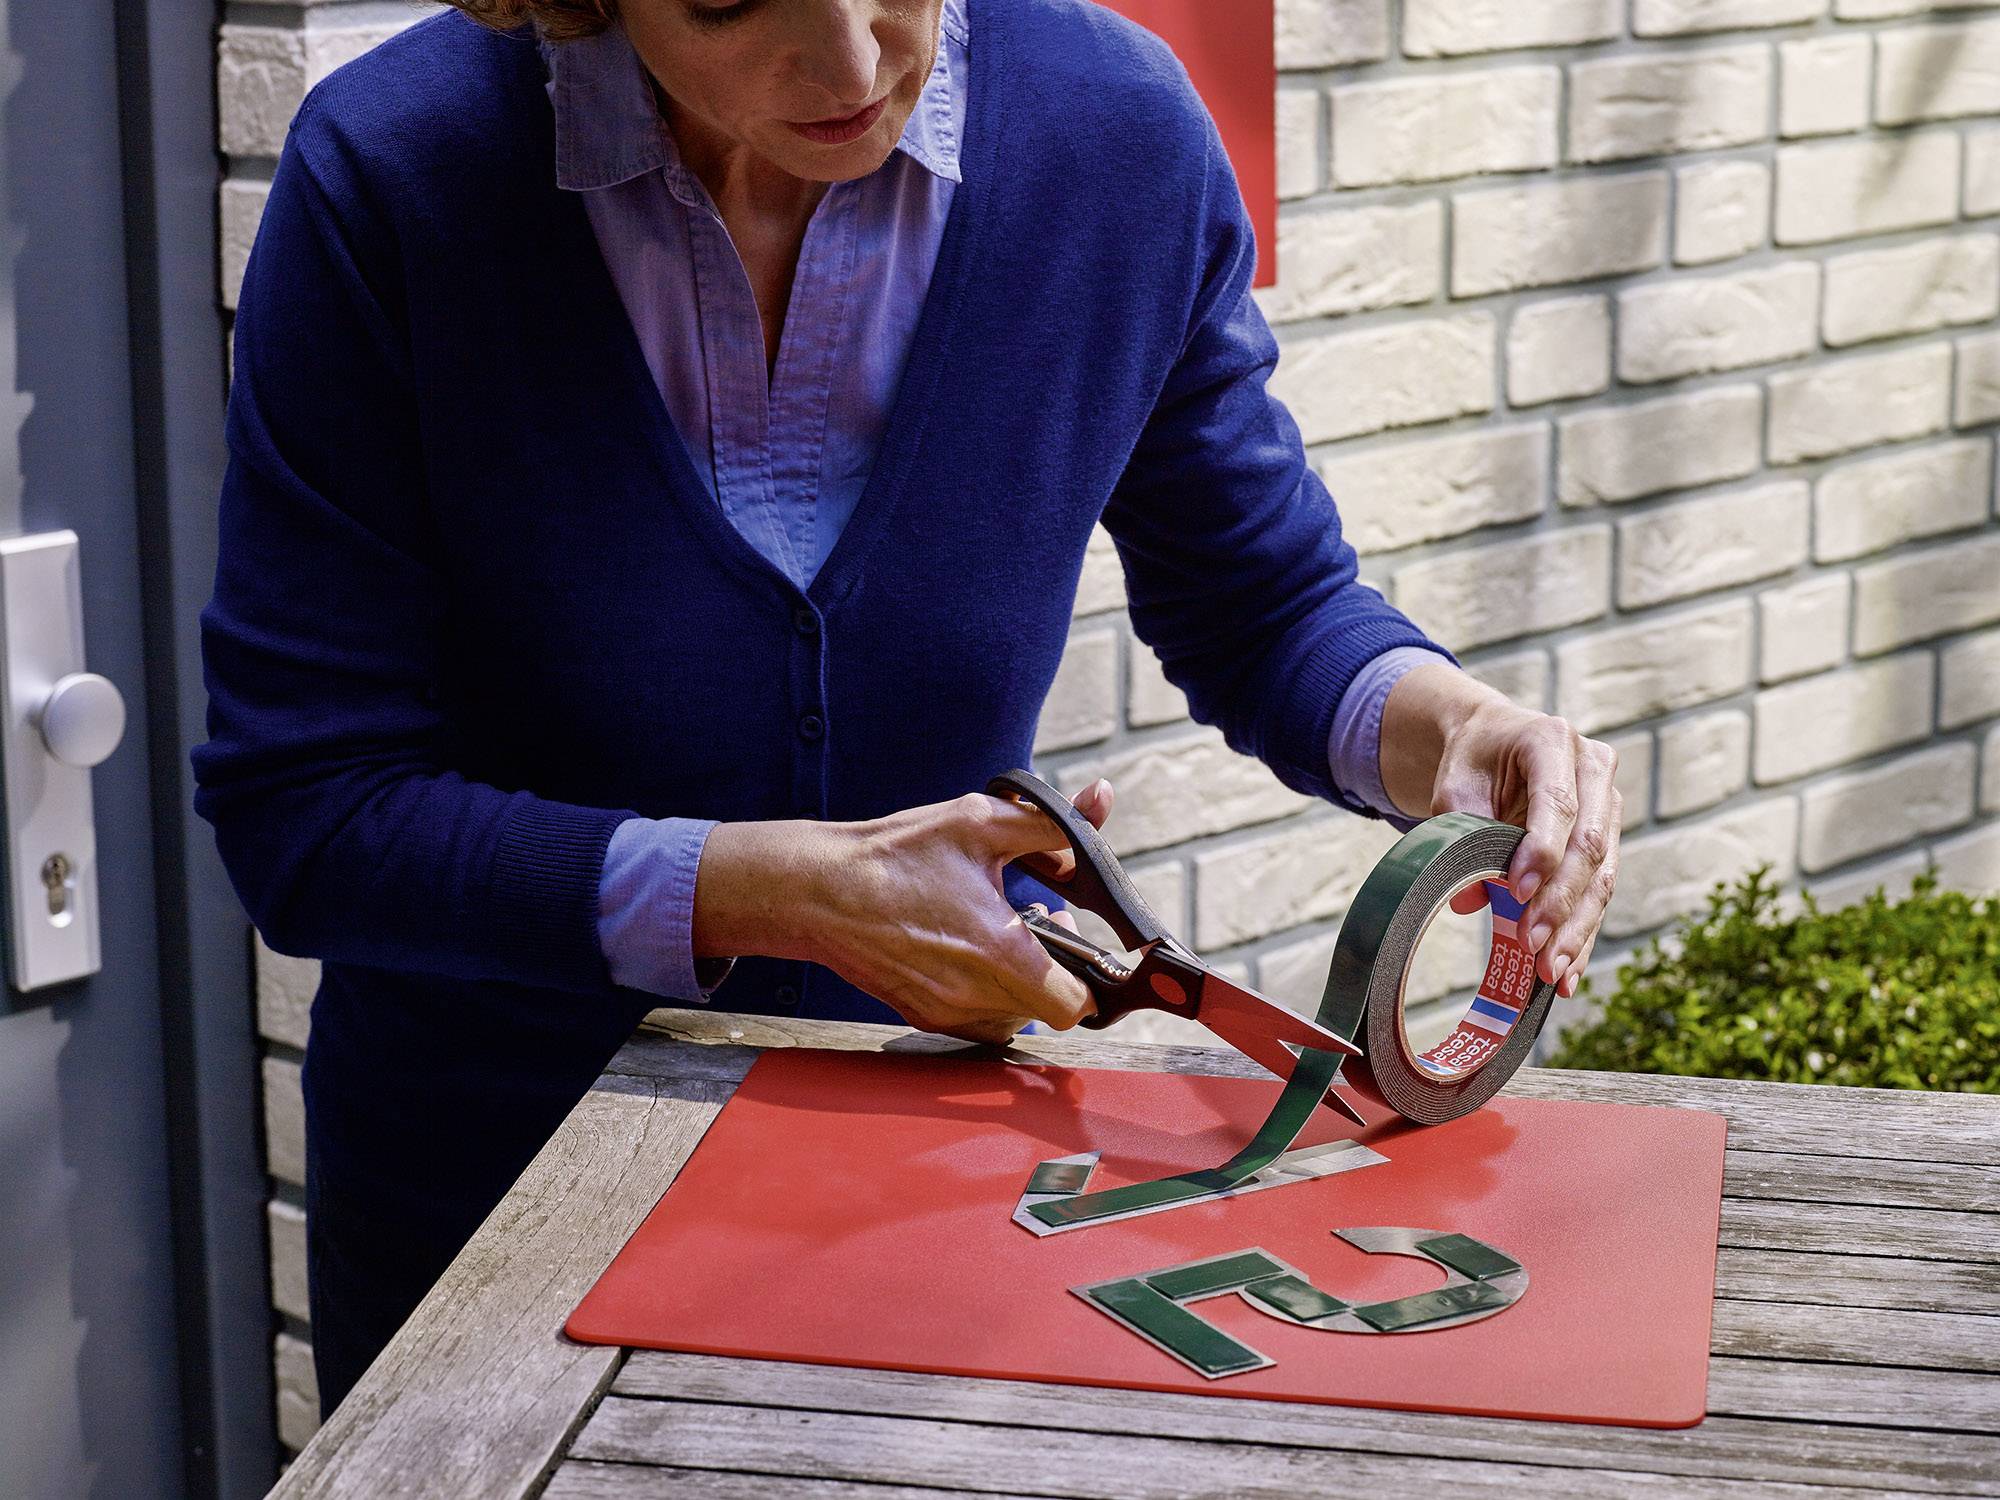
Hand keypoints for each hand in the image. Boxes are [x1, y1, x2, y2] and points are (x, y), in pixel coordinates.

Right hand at [692, 780, 1115, 1045]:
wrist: (819, 889)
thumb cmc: (897, 854)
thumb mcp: (979, 822)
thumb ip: (1050, 826)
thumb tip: (1094, 812)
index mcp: (998, 951)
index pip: (1075, 1005)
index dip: (1089, 978)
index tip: (1072, 935)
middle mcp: (974, 994)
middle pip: (1049, 1012)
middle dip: (1055, 970)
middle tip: (1038, 924)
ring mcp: (945, 1012)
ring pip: (1012, 1018)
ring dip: (1020, 983)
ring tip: (999, 935)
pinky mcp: (921, 1016)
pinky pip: (976, 1020)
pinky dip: (985, 992)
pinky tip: (966, 948)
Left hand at [1381, 663, 1619, 998]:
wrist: (1494, 741)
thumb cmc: (1473, 762)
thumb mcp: (1454, 787)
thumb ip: (1464, 834)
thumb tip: (1471, 901)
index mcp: (1552, 741)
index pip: (1557, 803)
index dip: (1542, 853)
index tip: (1517, 895)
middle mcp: (1593, 767)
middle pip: (1588, 844)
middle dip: (1561, 903)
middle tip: (1534, 948)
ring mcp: (1609, 803)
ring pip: (1603, 874)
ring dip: (1577, 929)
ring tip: (1553, 973)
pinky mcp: (1609, 836)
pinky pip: (1601, 889)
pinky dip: (1583, 932)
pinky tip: (1570, 970)